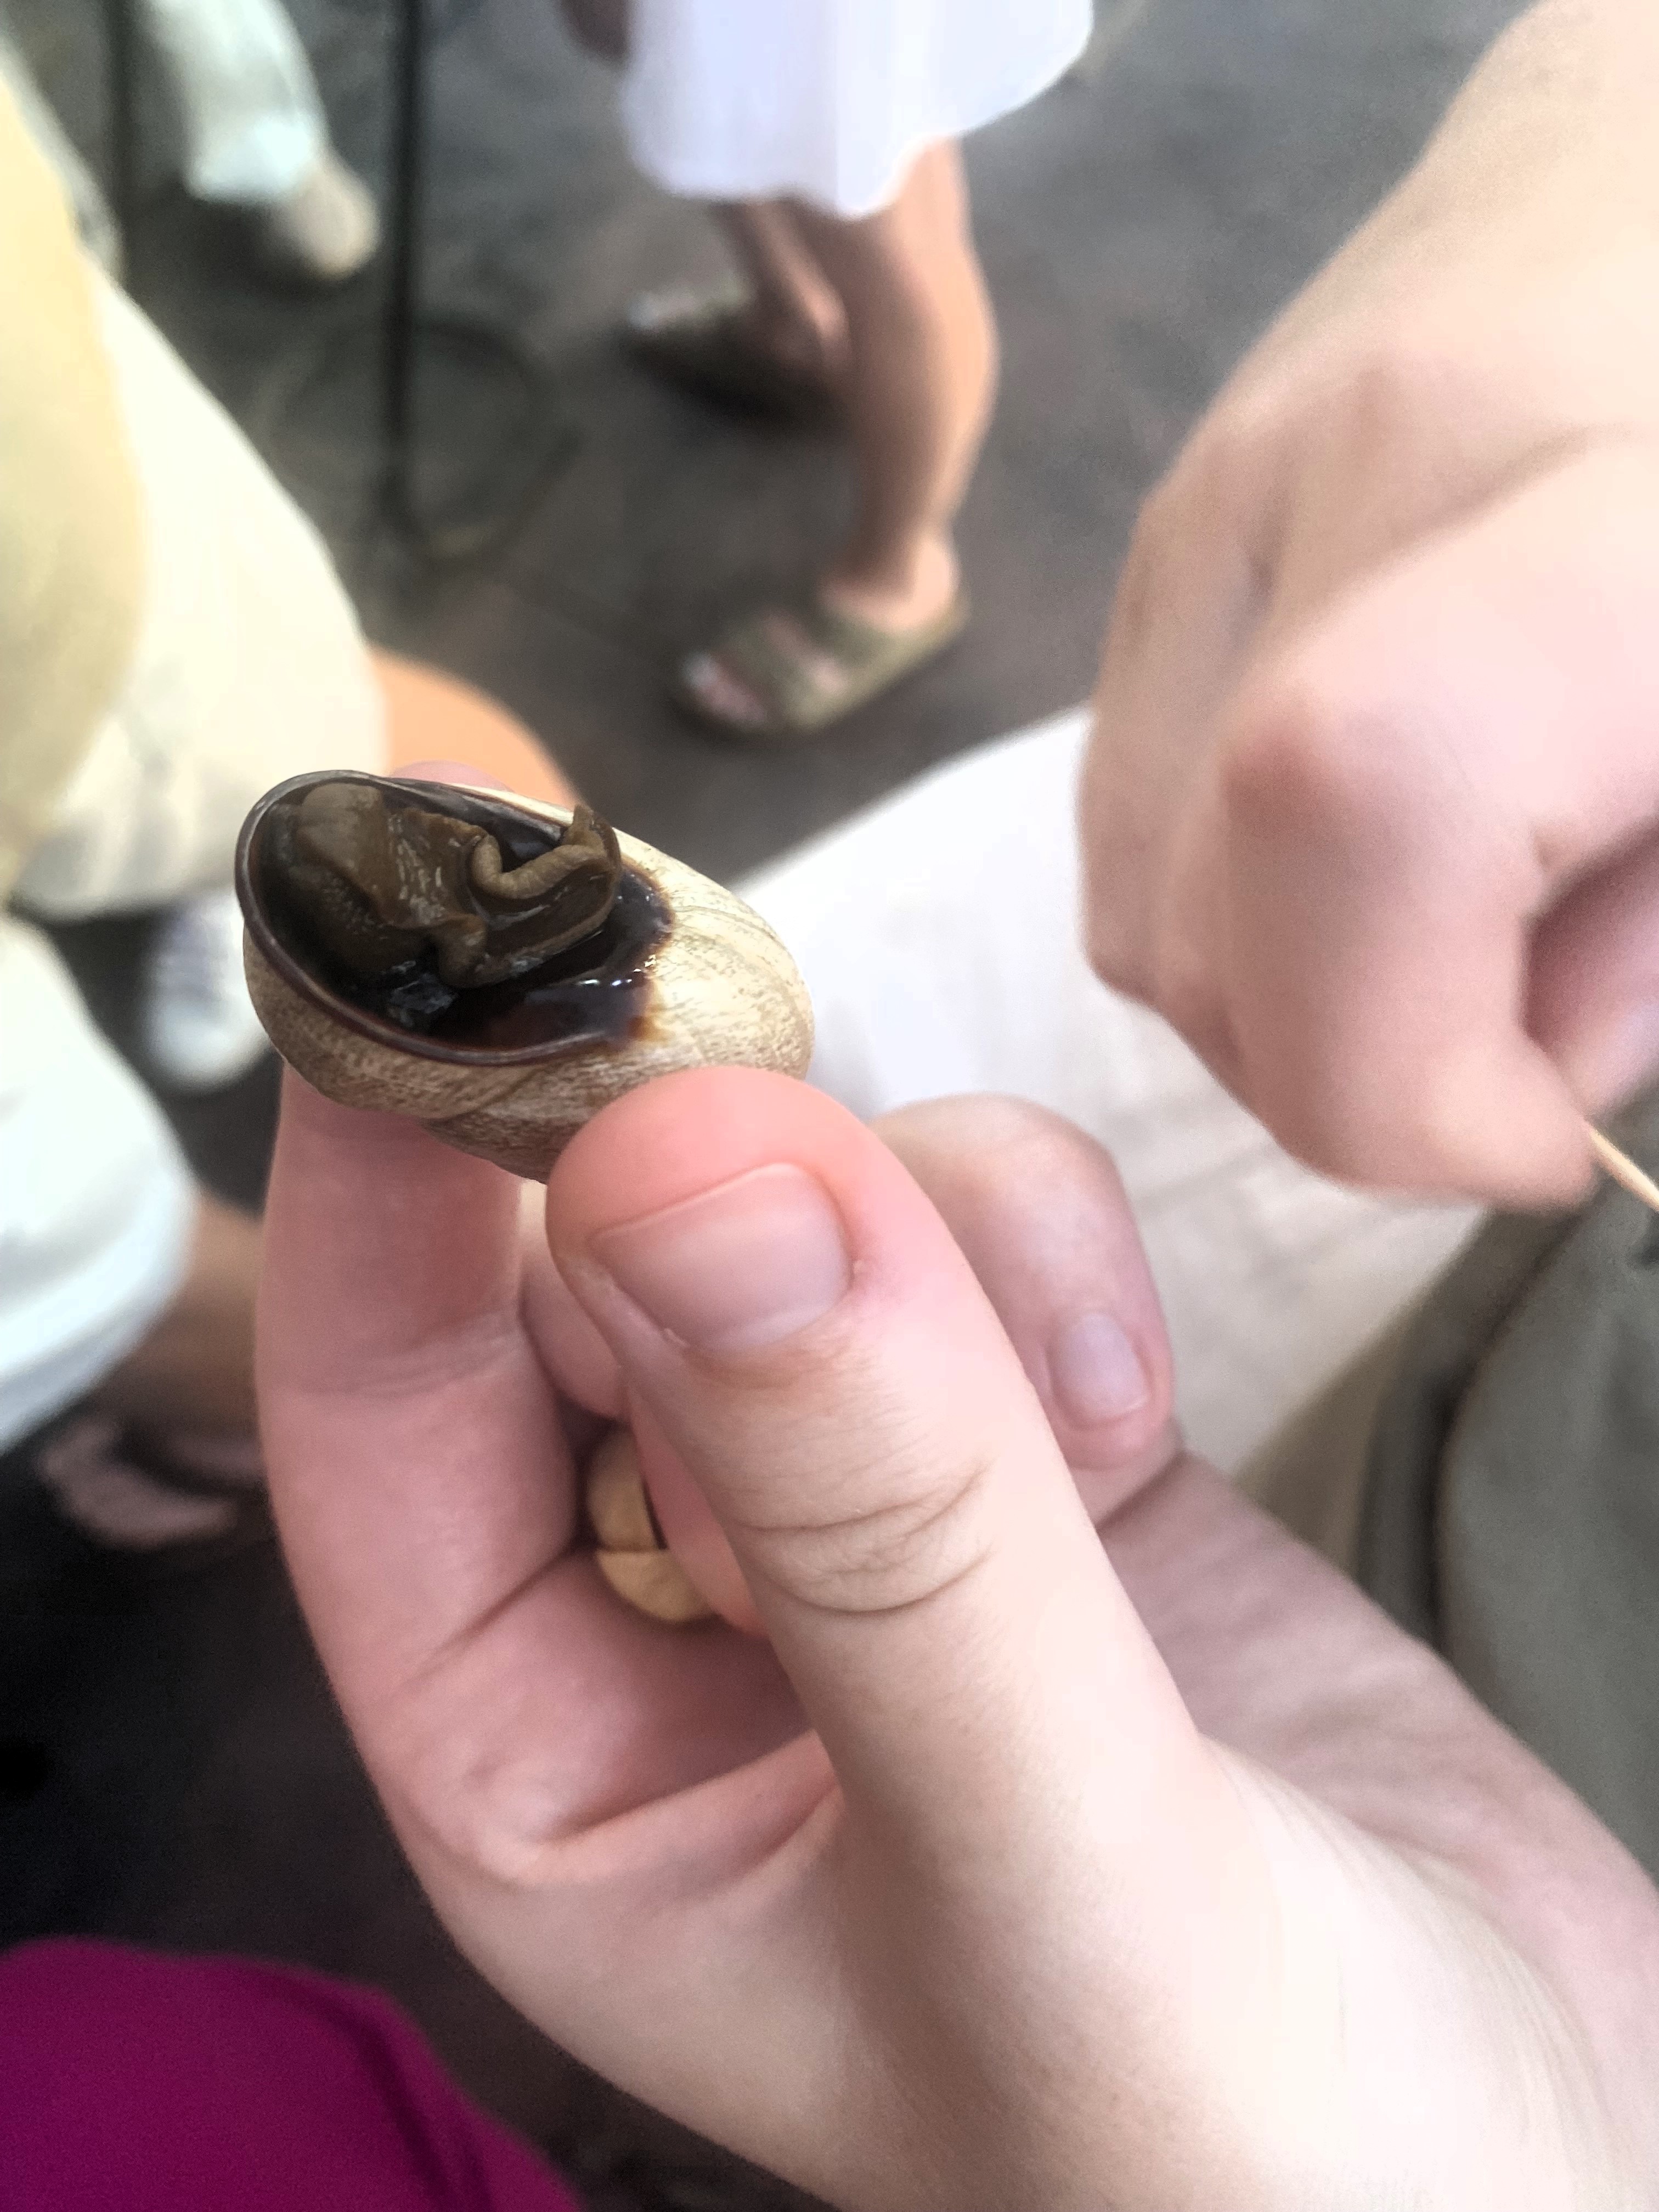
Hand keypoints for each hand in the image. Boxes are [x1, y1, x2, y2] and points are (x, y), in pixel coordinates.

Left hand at [258, 1072, 1658, 2208]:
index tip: (440, 942)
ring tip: (1080, 1428)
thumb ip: (882, 1534)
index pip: (380, 1416)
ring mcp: (861, 1513)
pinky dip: (1045, 1250)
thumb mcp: (1052, 1874)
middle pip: (585, 1267)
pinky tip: (1133, 1415)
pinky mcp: (1034, 1449)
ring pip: (796, 1209)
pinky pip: (973, 1223)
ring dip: (915, 1232)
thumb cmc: (1262, 2153)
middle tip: (769, 1061)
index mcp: (552, 1770)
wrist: (1540, 2158)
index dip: (382, 1173)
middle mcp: (672, 1624)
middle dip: (674, 1159)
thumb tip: (672, 1167)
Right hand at [1082, 0, 1658, 1202]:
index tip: (1540, 1129)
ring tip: (1447, 943)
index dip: (1408, 1061)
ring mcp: (1221, 498)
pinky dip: (1232, 913)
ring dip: (1282, 1007)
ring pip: (1133, 912)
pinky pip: (1126, 827)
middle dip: (1351, 1078)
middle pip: (1204, 924)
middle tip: (1515, 1047)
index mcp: (1600, 494)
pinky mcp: (1164, 534)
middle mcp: (1359, 471)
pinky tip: (1366, 858)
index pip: (1357, 802)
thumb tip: (1516, 1082)